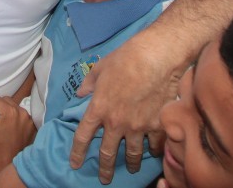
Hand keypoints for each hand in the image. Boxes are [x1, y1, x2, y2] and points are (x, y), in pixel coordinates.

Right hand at [0, 97, 35, 173]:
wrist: (9, 161)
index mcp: (10, 111)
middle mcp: (22, 112)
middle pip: (8, 101)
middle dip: (0, 106)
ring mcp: (30, 120)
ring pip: (16, 107)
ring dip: (10, 112)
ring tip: (5, 122)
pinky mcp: (33, 127)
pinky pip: (23, 116)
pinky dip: (18, 118)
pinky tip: (14, 126)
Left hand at [72, 32, 168, 182]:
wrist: (156, 57)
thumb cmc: (126, 58)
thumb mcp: (100, 68)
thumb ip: (88, 84)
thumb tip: (80, 93)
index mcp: (98, 108)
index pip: (83, 137)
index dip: (77, 152)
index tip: (75, 163)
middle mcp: (116, 122)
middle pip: (107, 154)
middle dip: (105, 169)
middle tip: (104, 179)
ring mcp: (138, 127)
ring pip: (132, 154)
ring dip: (131, 164)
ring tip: (131, 169)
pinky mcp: (157, 125)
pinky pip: (155, 145)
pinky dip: (154, 150)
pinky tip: (153, 153)